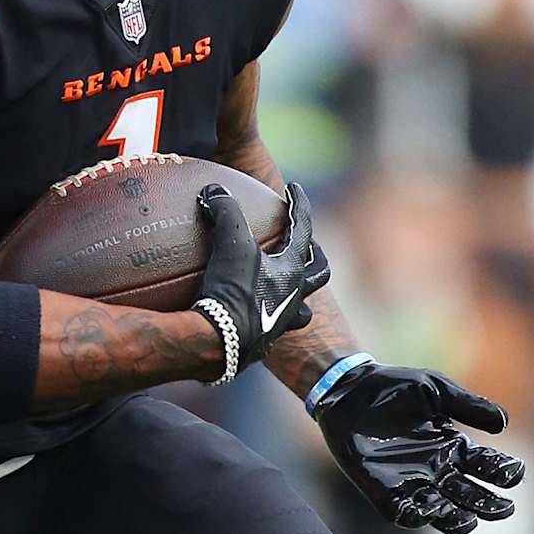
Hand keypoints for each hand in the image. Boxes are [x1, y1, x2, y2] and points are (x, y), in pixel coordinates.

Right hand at [194, 181, 329, 380]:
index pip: (303, 229)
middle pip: (318, 274)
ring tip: (286, 285)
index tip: (294, 188)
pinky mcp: (262, 343)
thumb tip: (214, 190)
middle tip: (307, 246)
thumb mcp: (230, 244)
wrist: (220, 344)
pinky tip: (253, 313)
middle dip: (315, 256)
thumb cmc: (232, 291)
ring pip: (302, 307)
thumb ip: (225, 210)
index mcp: (292, 271)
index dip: (298, 204)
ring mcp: (281, 323)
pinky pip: (273, 327)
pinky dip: (267, 316)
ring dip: (298, 293)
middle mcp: (294, 297)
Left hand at [310, 361, 524, 533]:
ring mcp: (410, 481)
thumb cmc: (396, 387)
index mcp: (453, 446)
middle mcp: (436, 469)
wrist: (350, 389)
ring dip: (456, 518)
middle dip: (488, 504)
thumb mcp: (436, 389)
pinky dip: (415, 515)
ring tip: (470, 519)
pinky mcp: (382, 489)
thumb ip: (468, 404)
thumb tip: (504, 422)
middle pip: (469, 495)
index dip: (502, 470)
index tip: (516, 472)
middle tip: (505, 508)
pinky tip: (428, 514)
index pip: (485, 465)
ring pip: (440, 510)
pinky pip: (402, 511)